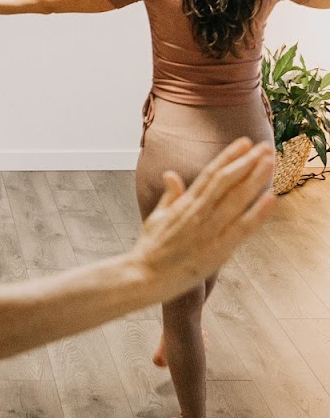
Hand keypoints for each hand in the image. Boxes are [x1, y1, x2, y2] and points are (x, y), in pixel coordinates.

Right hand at [131, 138, 274, 303]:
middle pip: (227, 181)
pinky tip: (271, 199)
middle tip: (265, 146)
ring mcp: (209, 230)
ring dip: (255, 178)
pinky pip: (242, 228)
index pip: (210, 173)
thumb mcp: (157, 216)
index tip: (243, 142)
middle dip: (247, 162)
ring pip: (236, 198)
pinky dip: (257, 213)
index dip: (228, 156)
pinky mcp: (218, 250)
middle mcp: (199, 212)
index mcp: (185, 203)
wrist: (145, 275)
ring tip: (270, 161)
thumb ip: (170, 195)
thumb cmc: (151, 247)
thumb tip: (170, 174)